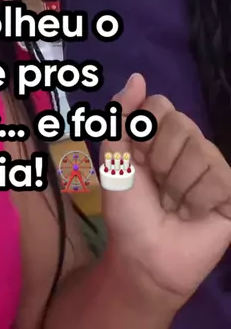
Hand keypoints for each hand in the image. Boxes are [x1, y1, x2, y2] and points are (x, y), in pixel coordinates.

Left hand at [100, 74, 230, 313]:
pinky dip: (196, 201)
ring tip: (173, 204)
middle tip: (156, 185)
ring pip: (200, 150)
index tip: (136, 159)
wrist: (144, 256)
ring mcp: (213, 166)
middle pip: (182, 123)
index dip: (143, 133)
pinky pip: (217, 177)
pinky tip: (192, 214)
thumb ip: (120, 116)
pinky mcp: (230, 191)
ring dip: (176, 185)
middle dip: (159, 159)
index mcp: (161, 133)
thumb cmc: (128, 209)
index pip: (160, 105)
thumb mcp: (113, 159)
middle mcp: (190, 144)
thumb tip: (138, 76)